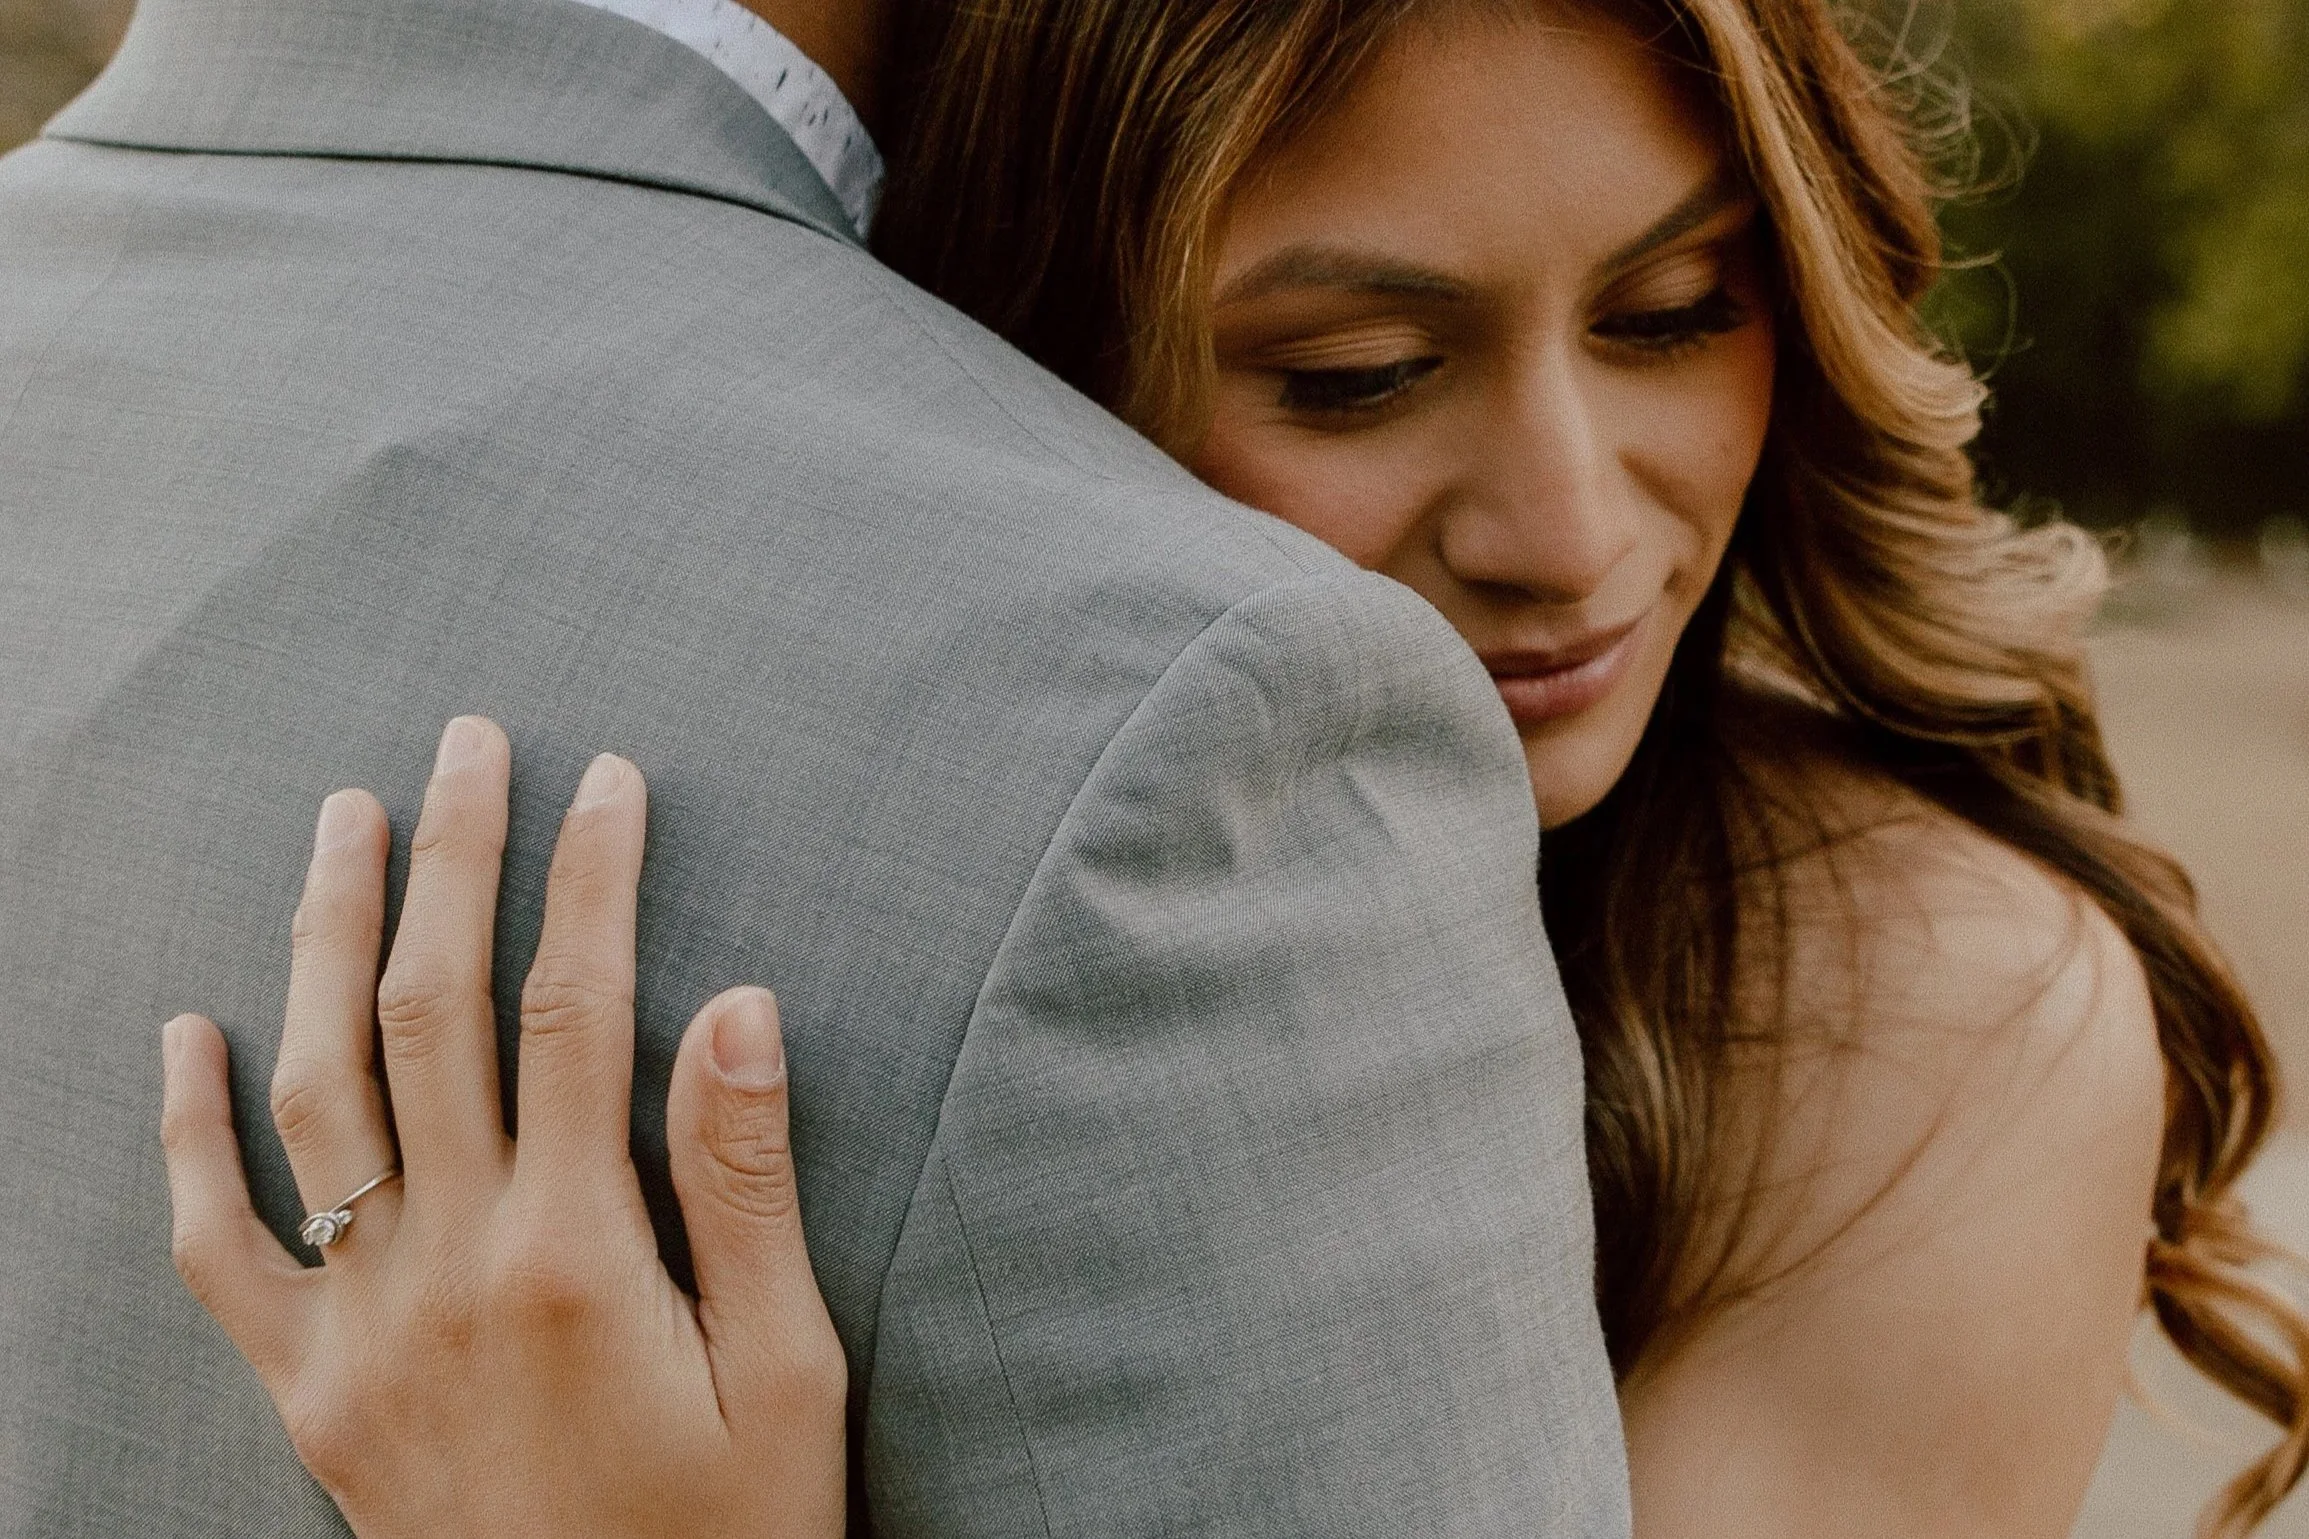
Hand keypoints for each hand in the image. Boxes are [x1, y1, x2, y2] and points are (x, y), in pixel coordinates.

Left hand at [158, 716, 846, 1538]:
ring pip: (319, 1087)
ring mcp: (358, 1326)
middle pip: (436, 1012)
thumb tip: (735, 1005)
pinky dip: (188, 1135)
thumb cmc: (723, 1536)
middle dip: (456, 858)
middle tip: (470, 742)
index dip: (591, 876)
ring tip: (346, 819)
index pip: (573, 1009)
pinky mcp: (309, 1388)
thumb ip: (747, 1186)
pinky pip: (219, 1246)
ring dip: (328, 938)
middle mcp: (447, 1268)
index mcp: (576, 1256)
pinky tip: (188, 1034)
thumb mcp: (786, 1377)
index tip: (607, 777)